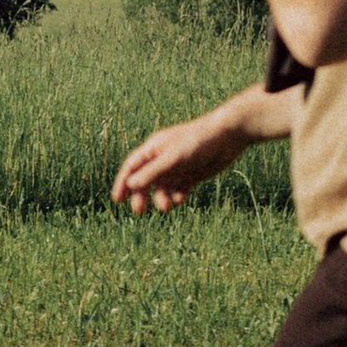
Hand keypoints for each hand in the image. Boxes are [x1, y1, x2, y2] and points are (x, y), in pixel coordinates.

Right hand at [110, 103, 255, 212]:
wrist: (229, 135)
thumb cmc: (198, 140)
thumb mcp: (173, 158)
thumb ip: (152, 172)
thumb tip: (130, 185)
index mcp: (154, 149)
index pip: (132, 167)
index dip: (123, 182)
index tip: (117, 200)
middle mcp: (163, 159)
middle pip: (145, 180)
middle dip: (140, 195)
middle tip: (139, 211)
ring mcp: (178, 167)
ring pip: (162, 187)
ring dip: (161, 198)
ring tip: (167, 207)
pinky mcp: (192, 175)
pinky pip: (179, 190)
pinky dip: (177, 197)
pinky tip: (181, 199)